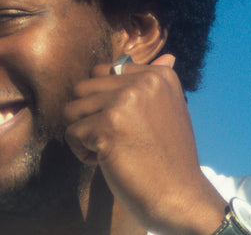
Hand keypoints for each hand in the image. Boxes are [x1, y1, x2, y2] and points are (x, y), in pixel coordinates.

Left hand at [63, 54, 226, 234]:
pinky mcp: (107, 126)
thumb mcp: (171, 110)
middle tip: (114, 139)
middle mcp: (143, 82)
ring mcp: (125, 102)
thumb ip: (156, 84)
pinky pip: (71, 132)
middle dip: (88, 116)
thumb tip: (167, 55)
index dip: (104, 102)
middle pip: (82, 88)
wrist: (179, 195)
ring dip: (83, 134)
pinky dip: (81, 151)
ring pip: (72, 109)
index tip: (128, 125)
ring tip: (109, 149)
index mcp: (159, 75)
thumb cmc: (170, 156)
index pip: (103, 71)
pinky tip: (105, 161)